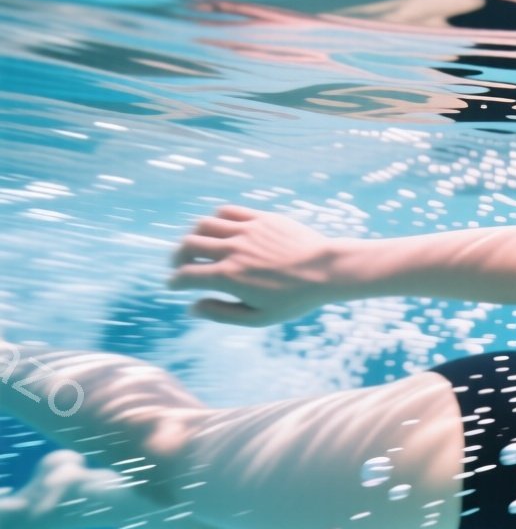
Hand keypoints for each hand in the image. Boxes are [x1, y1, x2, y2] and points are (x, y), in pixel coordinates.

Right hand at [166, 205, 342, 326]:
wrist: (328, 270)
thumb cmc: (296, 299)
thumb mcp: (259, 317)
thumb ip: (222, 313)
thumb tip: (192, 307)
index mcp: (229, 277)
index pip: (185, 275)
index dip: (174, 281)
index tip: (174, 285)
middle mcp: (232, 250)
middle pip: (188, 245)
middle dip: (177, 257)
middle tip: (181, 264)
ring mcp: (246, 231)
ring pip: (203, 224)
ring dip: (194, 235)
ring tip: (198, 245)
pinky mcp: (261, 218)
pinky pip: (228, 211)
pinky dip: (216, 219)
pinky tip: (220, 230)